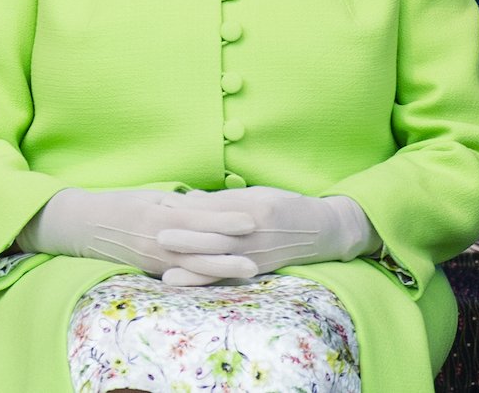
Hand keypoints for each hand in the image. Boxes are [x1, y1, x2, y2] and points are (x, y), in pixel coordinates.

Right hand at [17, 188, 260, 285]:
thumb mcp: (151, 196)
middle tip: (259, 256)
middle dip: (230, 253)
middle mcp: (156, 241)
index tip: (251, 219)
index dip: (225, 220)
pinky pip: (182, 276)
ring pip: (194, 267)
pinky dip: (204, 278)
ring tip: (248, 271)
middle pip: (199, 248)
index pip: (198, 219)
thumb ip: (180, 203)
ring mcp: (154, 260)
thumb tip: (211, 204)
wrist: (85, 225)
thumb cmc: (122, 204)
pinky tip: (223, 279)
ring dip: (222, 270)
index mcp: (157, 216)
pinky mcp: (151, 271)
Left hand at [156, 186, 376, 277]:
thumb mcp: (257, 193)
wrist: (321, 230)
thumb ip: (224, 199)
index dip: (189, 208)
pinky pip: (227, 276)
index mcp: (254, 208)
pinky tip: (185, 285)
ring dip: (192, 267)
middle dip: (187, 238)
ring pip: (220, 262)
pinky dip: (205, 281)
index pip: (216, 209)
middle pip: (215, 237)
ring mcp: (256, 255)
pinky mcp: (257, 270)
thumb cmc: (284, 206)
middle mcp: (255, 234)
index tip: (163, 205)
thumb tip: (189, 199)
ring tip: (165, 272)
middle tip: (157, 235)